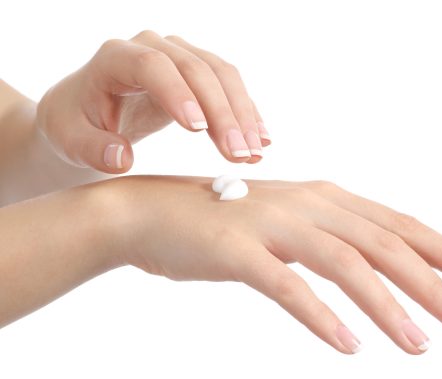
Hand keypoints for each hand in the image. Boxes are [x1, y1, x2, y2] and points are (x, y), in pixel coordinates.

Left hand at [36, 30, 268, 172]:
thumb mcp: (70, 138)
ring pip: (221, 75)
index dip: (177, 94)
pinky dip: (247, 112)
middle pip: (196, 70)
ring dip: (243, 114)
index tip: (198, 130)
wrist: (89, 111)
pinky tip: (261, 139)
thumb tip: (121, 158)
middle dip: (222, 113)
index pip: (152, 66)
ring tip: (256, 152)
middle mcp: (151, 47)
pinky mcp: (198, 72)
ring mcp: (178, 56)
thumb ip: (91, 148)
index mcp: (114, 57)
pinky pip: (229, 85)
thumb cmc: (76, 123)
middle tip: (240, 154)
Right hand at [110, 176, 441, 354]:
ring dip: (386, 306)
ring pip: (345, 264)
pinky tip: (348, 345)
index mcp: (324, 198)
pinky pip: (288, 286)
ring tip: (419, 345)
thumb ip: (329, 238)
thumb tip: (374, 266)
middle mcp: (307, 205)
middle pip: (383, 244)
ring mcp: (272, 225)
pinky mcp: (238, 252)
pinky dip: (321, 315)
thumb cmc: (223, 224)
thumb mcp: (287, 223)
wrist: (151, 213)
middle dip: (432, 282)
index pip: (395, 225)